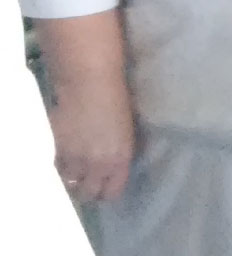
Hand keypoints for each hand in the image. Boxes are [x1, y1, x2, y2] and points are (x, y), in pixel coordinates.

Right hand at [50, 75, 134, 201]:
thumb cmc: (117, 102)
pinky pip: (57, 168)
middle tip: (87, 182)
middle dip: (88, 190)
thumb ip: (119, 155)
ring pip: (69, 183)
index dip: (107, 192)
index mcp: (120, 160)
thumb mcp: (127, 133)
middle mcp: (98, 165)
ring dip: (72, 178)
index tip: (104, 188)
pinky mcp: (57, 150)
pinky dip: (60, 166)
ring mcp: (75, 159)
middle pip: (88, 193)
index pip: (112, 192)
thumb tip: (112, 170)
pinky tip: (65, 157)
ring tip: (75, 169)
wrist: (90, 85)